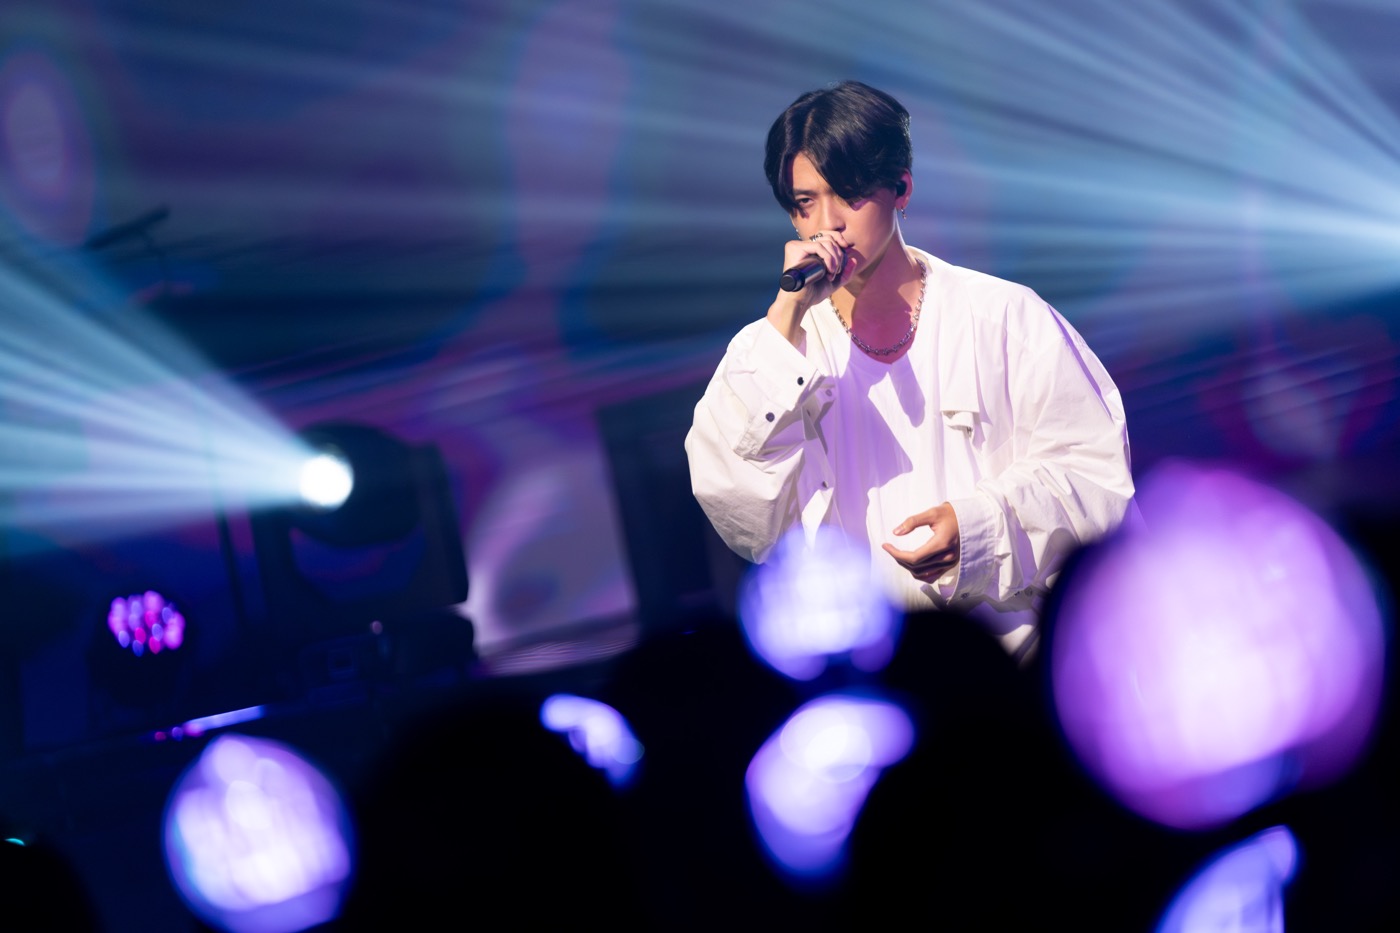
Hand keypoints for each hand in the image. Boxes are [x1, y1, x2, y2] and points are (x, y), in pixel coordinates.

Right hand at [766, 230, 855, 344]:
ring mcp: (797, 246)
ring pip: (825, 242)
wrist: (799, 302)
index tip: (846, 249)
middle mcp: (802, 246)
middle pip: (828, 236)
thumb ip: (844, 273)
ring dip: (835, 258)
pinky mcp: (795, 248)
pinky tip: (828, 271)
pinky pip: (818, 247)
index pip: (826, 235)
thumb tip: (853, 259)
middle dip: (838, 253)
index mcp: (809, 250)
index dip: (838, 238)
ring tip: (832, 273)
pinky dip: (828, 258)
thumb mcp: (833, 282)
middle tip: (837, 270)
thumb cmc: (812, 294)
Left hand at [882, 502, 959, 582]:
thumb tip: (895, 532)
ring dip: (907, 566)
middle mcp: (947, 557)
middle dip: (899, 558)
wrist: (972, 519)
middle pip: (916, 567)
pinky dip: (918, 573)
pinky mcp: (951, 566)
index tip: (885, 545)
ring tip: (898, 554)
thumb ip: (913, 521)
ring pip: (921, 574)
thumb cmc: (951, 514)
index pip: (914, 558)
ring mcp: (950, 563)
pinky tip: (911, 564)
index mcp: (942, 544)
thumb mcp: (932, 512)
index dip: (896, 554)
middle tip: (889, 548)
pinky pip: (931, 577)